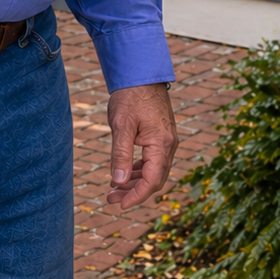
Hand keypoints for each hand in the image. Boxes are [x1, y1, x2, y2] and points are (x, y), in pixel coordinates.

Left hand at [107, 82, 177, 208]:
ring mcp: (167, 140)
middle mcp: (169, 145)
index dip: (136, 196)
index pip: (151, 181)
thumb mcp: (121, 126)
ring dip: (135, 182)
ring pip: (153, 171)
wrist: (141, 73)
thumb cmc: (130, 97)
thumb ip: (120, 155)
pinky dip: (138, 170)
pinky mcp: (161, 136)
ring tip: (113, 189)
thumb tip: (118, 182)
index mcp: (162, 144)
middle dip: (133, 191)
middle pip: (154, 179)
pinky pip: (152, 160)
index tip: (119, 205)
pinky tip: (123, 173)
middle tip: (110, 198)